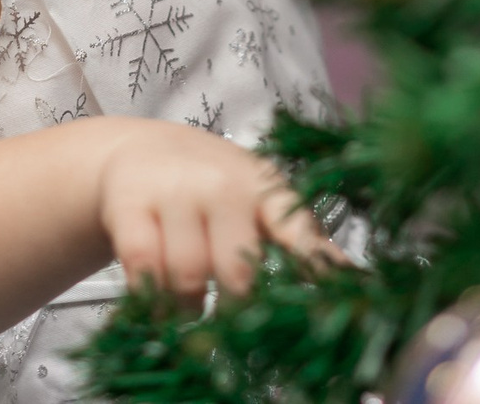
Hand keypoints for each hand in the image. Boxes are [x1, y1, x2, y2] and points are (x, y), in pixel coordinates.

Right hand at [97, 123, 339, 301]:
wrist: (140, 151)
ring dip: (189, 310)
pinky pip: (144, 270)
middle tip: (232, 328)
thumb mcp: (258, 199)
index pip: (294, 226)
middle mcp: (221, 185)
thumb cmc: (212, 186)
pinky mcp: (131, 205)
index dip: (311, 262)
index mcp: (264, 188)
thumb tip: (348, 277)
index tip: (329, 293)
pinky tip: (155, 303)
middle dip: (237, 310)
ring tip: (190, 311)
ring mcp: (175, 192)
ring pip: (187, 277)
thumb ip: (297, 238)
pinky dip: (150, 298)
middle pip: (237, 270)